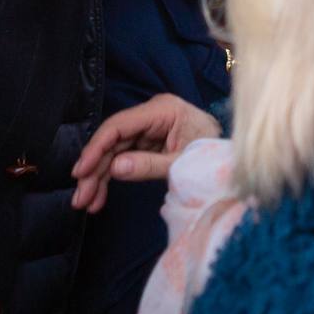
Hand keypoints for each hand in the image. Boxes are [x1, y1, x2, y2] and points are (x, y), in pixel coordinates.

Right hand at [70, 94, 222, 212]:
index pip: (119, 126)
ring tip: (86, 203)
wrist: (233, 154)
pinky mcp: (147, 142)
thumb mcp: (183, 162)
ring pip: (114, 152)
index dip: (96, 148)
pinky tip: (100, 197)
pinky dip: (111, 178)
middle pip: (113, 141)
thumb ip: (150, 165)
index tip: (82, 171)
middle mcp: (150, 115)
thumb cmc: (213, 153)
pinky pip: (123, 159)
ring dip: (98, 178)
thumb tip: (115, 168)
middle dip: (94, 170)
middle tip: (80, 197)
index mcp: (162, 110)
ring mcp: (147, 129)